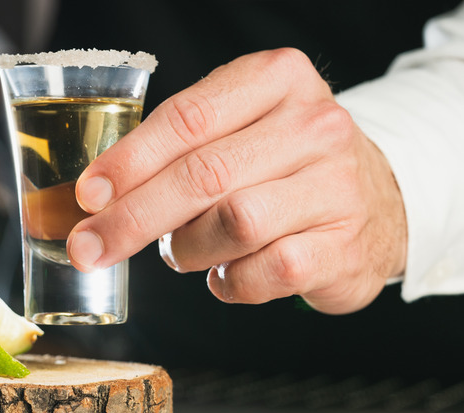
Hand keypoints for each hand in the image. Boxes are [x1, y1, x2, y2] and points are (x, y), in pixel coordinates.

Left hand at [66, 48, 406, 314]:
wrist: (375, 197)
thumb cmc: (281, 161)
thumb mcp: (238, 128)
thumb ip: (177, 149)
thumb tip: (100, 197)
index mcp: (278, 79)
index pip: (189, 117)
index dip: (129, 160)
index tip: (88, 194)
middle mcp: (314, 125)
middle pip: (204, 175)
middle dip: (134, 217)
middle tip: (90, 247)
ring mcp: (336, 186)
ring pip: (233, 224)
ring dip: (187, 248)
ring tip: (181, 250)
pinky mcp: (345, 246)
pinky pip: (265, 273)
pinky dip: (229, 281)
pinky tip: (224, 272)